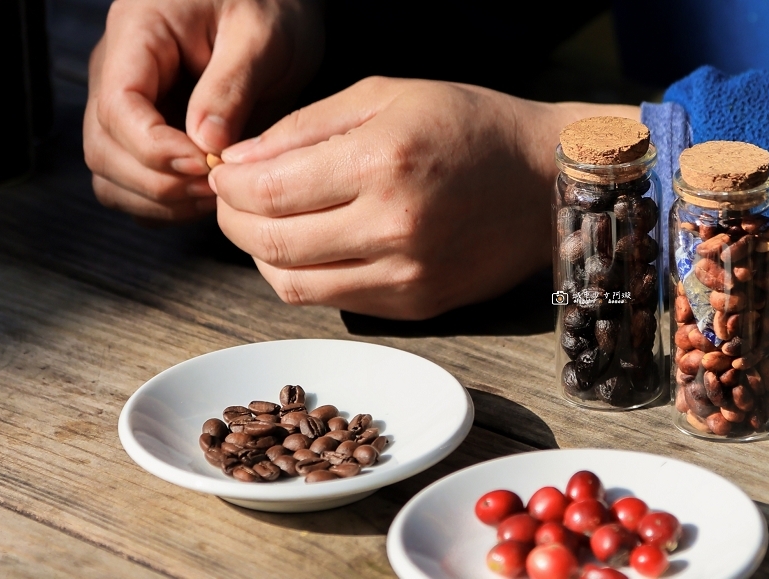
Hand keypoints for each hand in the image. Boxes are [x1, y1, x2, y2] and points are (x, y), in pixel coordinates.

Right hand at [83, 0, 323, 221]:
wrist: (272, 6)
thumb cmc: (269, 7)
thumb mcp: (263, 38)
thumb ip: (231, 88)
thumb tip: (206, 147)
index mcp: (139, 34)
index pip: (118, 109)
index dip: (157, 150)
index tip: (207, 164)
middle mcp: (117, 73)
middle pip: (103, 150)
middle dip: (160, 182)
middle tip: (219, 185)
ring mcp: (126, 108)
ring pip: (110, 178)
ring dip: (160, 201)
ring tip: (216, 192)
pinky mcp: (142, 136)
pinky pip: (132, 188)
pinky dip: (165, 206)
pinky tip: (206, 195)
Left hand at [211, 77, 638, 318]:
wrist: (546, 182)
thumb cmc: (468, 125)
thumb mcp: (385, 95)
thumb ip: (303, 128)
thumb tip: (236, 162)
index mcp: (382, 162)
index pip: (268, 192)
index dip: (228, 188)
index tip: (222, 175)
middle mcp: (393, 228)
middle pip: (270, 245)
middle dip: (233, 222)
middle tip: (233, 201)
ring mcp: (407, 277)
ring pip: (292, 286)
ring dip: (262, 257)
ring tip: (266, 224)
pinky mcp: (417, 308)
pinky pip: (332, 301)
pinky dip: (302, 277)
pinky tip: (308, 247)